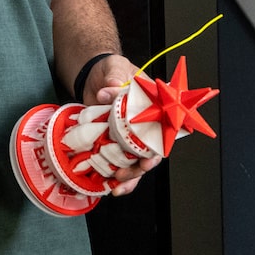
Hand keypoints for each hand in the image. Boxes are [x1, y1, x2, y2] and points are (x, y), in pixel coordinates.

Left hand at [86, 57, 158, 196]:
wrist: (93, 76)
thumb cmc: (112, 70)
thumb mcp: (115, 68)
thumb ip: (115, 77)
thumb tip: (109, 90)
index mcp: (152, 108)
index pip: (162, 131)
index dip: (158, 148)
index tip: (150, 159)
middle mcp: (143, 126)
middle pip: (149, 154)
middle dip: (141, 169)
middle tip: (129, 174)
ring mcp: (127, 136)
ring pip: (134, 163)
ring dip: (128, 177)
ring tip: (117, 185)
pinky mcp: (111, 142)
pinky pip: (115, 162)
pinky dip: (112, 176)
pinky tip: (108, 186)